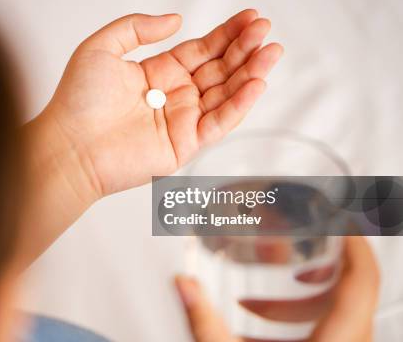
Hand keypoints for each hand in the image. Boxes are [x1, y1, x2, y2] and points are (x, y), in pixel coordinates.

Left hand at [40, 10, 282, 196]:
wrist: (69, 145)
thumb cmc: (77, 99)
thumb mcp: (102, 47)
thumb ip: (138, 27)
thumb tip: (177, 20)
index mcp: (157, 73)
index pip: (201, 50)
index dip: (226, 34)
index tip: (250, 17)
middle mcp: (174, 95)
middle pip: (218, 69)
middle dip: (244, 49)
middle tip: (265, 29)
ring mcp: (181, 120)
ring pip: (225, 94)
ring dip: (250, 73)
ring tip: (271, 51)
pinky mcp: (185, 145)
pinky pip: (219, 123)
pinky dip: (239, 104)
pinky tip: (257, 83)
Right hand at [175, 236, 379, 341]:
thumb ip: (205, 323)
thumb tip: (184, 286)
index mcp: (339, 340)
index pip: (363, 278)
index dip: (357, 242)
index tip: (343, 218)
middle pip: (352, 294)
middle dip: (319, 269)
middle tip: (294, 251)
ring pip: (339, 319)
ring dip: (302, 302)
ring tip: (257, 302)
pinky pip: (327, 337)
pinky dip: (297, 328)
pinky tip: (257, 333)